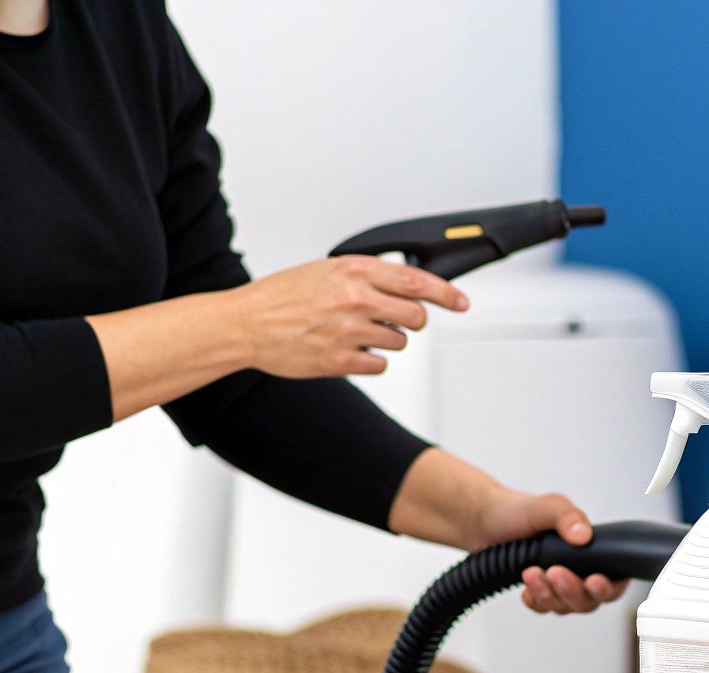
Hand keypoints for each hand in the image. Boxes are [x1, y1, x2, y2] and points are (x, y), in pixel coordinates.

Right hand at [225, 256, 469, 377]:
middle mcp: (355, 299)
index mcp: (353, 271)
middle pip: (416, 316)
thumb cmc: (283, 296)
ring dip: (385, 340)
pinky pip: (379, 366)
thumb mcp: (327, 270)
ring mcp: (348, 332)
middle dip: (411, 320)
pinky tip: (348, 350)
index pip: (416, 281)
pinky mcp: (340, 362)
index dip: (446, 294)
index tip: (462, 303)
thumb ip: (367, 275)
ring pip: (399, 342)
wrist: (246, 323)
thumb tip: (406, 285)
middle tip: (392, 320)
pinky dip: (370, 361)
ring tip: (355, 332)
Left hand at [388, 449, 629, 613]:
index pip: (615, 577)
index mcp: (591, 549)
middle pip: (592, 599)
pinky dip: (537, 601)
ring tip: (531, 573)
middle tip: (554, 573)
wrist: (482, 522)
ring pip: (568, 606)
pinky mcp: (541, 592)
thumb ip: (568, 516)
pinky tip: (526, 590)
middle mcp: (579, 569)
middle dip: (573, 590)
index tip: (594, 580)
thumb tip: (584, 536)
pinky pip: (546, 609)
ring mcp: (560, 583)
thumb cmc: (516, 511)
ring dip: (550, 594)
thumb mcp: (545, 506)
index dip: (610, 585)